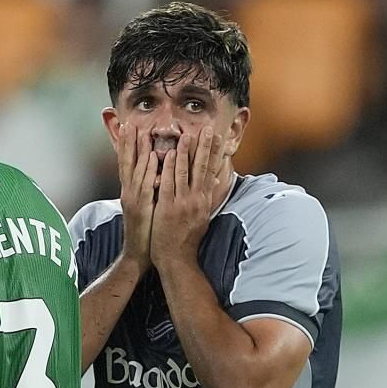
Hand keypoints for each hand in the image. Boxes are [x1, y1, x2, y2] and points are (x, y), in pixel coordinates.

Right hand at [114, 121, 154, 269]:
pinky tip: (151, 157)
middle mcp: (129, 192)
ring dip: (137, 150)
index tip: (129, 127)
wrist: (139, 254)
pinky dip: (147, 170)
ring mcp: (133, 199)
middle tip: (128, 122)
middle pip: (126, 162)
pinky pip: (145, 185)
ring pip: (135, 170)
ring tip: (139, 131)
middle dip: (127, 142)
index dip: (126, 145)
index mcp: (131, 191)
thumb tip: (156, 177)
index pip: (128, 163)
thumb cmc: (146, 232)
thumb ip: (150, 191)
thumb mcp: (147, 208)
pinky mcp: (141, 208)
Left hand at [150, 126, 230, 267]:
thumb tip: (213, 182)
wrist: (176, 258)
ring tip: (189, 135)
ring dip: (186, 153)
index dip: (215, 154)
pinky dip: (170, 168)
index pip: (211, 172)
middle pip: (202, 169)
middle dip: (205, 148)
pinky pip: (169, 183)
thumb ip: (205, 197)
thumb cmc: (187, 238)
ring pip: (185, 173)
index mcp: (204, 201)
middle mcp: (196, 200)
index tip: (218, 138)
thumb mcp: (201, 217)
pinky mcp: (167, 207)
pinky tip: (170, 154)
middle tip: (209, 129)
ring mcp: (182, 203)